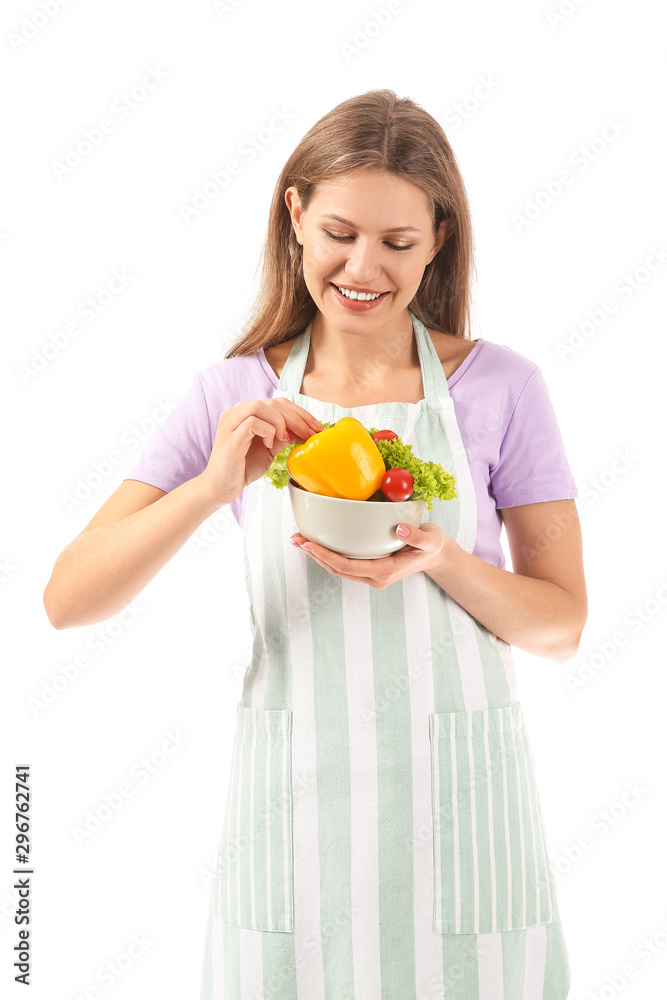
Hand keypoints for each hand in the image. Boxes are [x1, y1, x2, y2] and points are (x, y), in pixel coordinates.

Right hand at [199, 398, 323, 508]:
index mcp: (246, 413)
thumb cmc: (242, 468)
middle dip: (297, 417)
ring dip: (281, 422)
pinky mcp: (230, 436)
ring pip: (261, 406)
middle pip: (273, 402)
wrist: (220, 488)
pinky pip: (252, 422)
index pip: (278, 403)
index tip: (316, 427)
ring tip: (286, 439)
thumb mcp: (269, 449)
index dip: (300, 412)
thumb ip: (284, 436)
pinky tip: (269, 444)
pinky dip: (267, 431)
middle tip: (310, 433)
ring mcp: (231, 423)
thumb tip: (306, 429)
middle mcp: (236, 413)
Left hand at [290, 522, 452, 588]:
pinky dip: (328, 554)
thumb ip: (417, 536)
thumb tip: (399, 530)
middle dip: (314, 555)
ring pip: (338, 568)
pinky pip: (344, 564)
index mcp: (385, 571)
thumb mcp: (431, 540)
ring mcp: (371, 574)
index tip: (308, 543)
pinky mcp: (369, 568)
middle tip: (295, 538)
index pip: (348, 566)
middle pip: (337, 569)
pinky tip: (318, 542)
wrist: (436, 555)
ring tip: (299, 539)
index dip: (325, 556)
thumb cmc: (432, 546)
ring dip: (318, 555)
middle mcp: (374, 576)